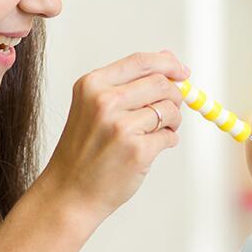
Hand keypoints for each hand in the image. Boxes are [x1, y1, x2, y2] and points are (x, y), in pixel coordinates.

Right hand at [37, 52, 188, 224]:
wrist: (68, 192)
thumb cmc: (84, 151)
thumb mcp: (94, 107)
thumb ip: (129, 83)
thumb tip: (169, 59)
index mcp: (92, 84)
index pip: (141, 61)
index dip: (168, 64)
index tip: (183, 72)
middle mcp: (104, 101)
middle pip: (161, 83)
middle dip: (174, 95)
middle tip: (168, 111)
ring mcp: (121, 126)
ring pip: (169, 109)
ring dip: (172, 121)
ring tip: (156, 133)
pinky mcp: (137, 150)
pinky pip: (169, 136)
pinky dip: (167, 141)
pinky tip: (149, 150)